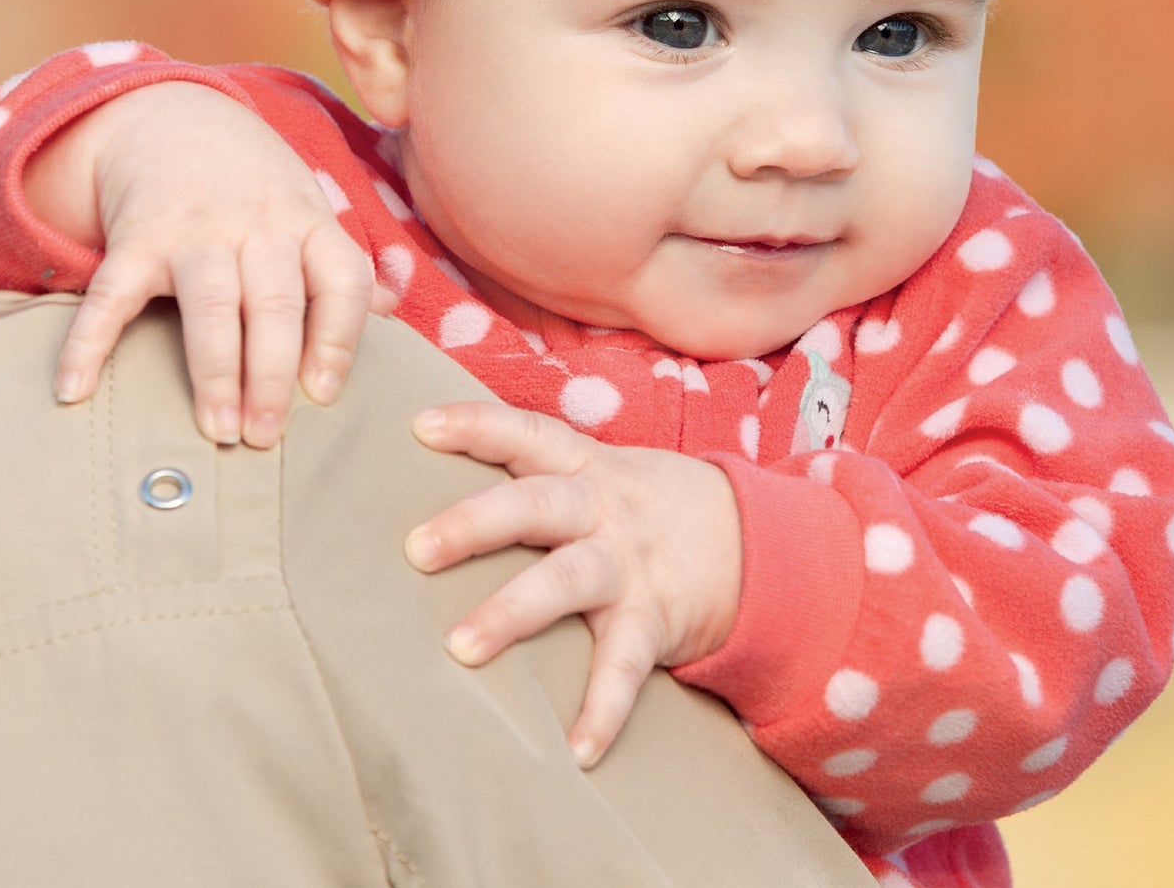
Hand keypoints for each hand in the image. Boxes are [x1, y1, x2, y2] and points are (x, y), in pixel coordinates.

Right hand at [27, 82, 396, 445]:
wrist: (171, 117)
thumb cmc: (253, 186)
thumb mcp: (306, 209)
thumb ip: (339, 265)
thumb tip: (389, 311)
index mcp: (307, 223)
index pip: (340, 279)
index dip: (338, 338)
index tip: (324, 394)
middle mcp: (256, 227)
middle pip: (276, 304)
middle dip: (274, 376)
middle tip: (265, 437)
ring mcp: (194, 231)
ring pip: (212, 305)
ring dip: (215, 372)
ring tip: (217, 430)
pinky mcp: (135, 239)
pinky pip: (112, 295)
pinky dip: (89, 343)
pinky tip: (75, 390)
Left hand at [403, 402, 742, 767]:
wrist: (757, 542)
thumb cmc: (650, 506)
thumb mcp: (605, 471)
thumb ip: (542, 472)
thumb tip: (443, 473)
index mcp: (586, 468)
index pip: (529, 433)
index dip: (478, 424)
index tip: (421, 425)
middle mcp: (603, 510)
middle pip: (535, 505)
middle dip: (475, 523)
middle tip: (416, 548)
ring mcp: (629, 565)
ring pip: (566, 580)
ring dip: (513, 613)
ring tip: (461, 649)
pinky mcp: (655, 619)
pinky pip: (625, 665)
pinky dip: (603, 709)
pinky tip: (577, 750)